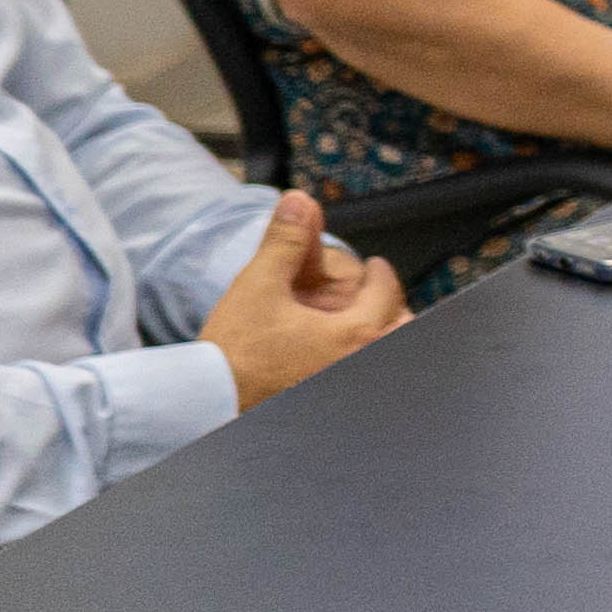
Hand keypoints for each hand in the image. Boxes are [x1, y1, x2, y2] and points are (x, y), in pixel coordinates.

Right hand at [206, 192, 407, 408]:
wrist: (209, 405)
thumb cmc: (234, 356)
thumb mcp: (259, 286)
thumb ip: (286, 242)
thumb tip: (298, 203)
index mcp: (354, 337)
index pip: (386, 295)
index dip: (382, 275)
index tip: (378, 267)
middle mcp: (360, 367)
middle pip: (402, 332)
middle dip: (394, 312)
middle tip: (380, 297)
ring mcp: (347, 389)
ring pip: (384, 356)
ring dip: (382, 338)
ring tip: (367, 327)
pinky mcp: (329, 407)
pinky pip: (362, 378)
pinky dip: (360, 359)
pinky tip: (340, 357)